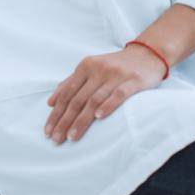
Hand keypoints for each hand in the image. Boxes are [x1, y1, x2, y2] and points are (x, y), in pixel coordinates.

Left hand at [44, 46, 165, 143]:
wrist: (147, 55)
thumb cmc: (115, 66)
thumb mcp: (91, 69)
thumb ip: (71, 83)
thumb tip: (51, 102)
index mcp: (85, 66)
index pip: (66, 93)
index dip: (56, 113)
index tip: (48, 131)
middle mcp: (98, 70)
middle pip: (77, 99)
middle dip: (64, 121)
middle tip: (56, 139)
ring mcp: (116, 75)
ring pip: (94, 99)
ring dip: (81, 120)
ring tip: (72, 136)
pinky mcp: (134, 81)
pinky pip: (119, 94)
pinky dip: (107, 105)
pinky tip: (98, 117)